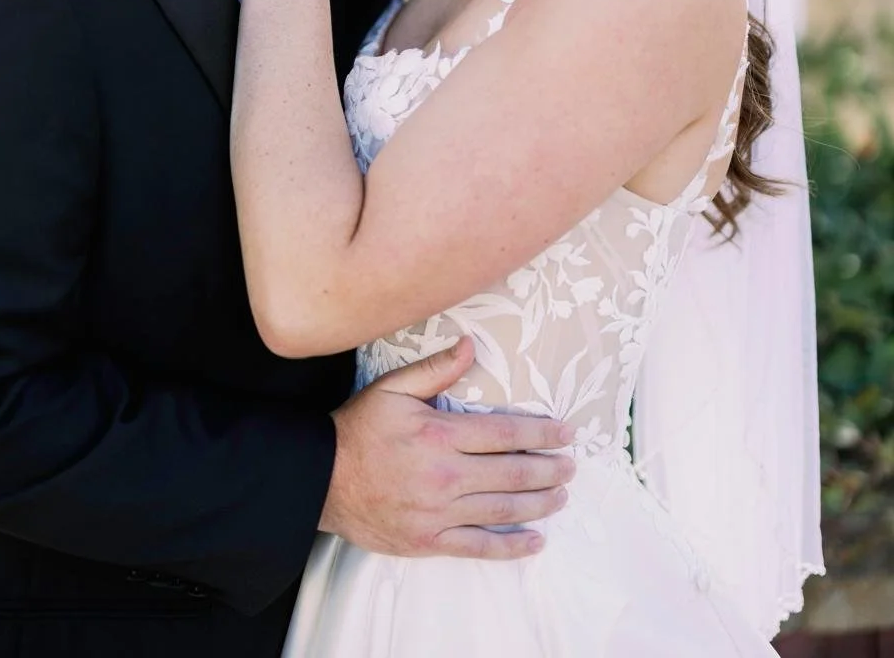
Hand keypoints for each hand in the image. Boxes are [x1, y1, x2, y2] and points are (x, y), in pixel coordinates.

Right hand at [321, 339, 573, 558]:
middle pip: (512, 474)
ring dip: (539, 504)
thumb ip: (435, 370)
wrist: (322, 479)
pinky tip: (535, 541)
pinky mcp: (430, 541)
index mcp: (440, 435)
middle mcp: (446, 476)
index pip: (505, 435)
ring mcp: (439, 513)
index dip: (541, 434)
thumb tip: (471, 345)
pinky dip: (511, 547)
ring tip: (562, 496)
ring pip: (503, 510)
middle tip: (571, 466)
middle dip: (549, 469)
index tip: (566, 432)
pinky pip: (479, 547)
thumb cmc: (359, 429)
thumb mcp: (393, 388)